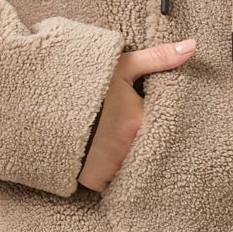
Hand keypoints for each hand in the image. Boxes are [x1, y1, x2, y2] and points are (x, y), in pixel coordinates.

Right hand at [79, 37, 196, 192]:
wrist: (39, 100)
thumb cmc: (84, 82)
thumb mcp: (120, 65)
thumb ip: (158, 58)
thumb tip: (193, 46)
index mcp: (139, 122)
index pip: (168, 131)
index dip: (165, 127)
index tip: (160, 124)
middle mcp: (129, 149)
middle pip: (152, 154)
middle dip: (152, 148)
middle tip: (140, 138)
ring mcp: (112, 167)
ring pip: (135, 171)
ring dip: (134, 164)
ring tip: (125, 151)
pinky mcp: (94, 180)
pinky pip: (114, 185)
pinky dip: (114, 177)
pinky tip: (111, 163)